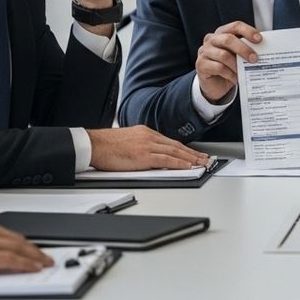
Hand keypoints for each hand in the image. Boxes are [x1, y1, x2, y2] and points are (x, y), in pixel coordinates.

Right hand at [0, 212, 51, 278]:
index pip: (2, 230)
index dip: (18, 240)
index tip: (27, 246)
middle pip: (14, 237)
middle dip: (31, 247)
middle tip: (42, 254)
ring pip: (16, 247)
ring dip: (33, 255)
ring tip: (43, 262)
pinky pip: (10, 259)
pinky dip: (25, 263)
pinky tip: (34, 267)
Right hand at [87, 125, 210, 170]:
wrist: (93, 145)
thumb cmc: (106, 146)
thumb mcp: (128, 141)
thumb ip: (141, 146)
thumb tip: (150, 157)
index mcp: (145, 132)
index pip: (170, 141)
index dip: (184, 149)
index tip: (194, 154)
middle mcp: (149, 136)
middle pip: (176, 146)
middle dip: (192, 153)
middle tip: (205, 159)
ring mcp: (147, 145)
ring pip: (175, 152)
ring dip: (191, 159)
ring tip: (202, 164)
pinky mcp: (143, 155)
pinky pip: (166, 159)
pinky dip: (179, 163)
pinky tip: (188, 167)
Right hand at [195, 21, 260, 103]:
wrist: (215, 84)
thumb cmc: (229, 66)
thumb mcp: (238, 56)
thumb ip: (246, 49)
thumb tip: (264, 49)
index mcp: (222, 32)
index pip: (235, 26)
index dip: (248, 31)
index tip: (259, 39)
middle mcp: (211, 39)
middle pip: (228, 39)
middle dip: (244, 49)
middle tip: (255, 59)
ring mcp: (204, 51)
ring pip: (223, 55)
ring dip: (237, 65)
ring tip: (244, 72)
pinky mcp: (200, 64)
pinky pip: (218, 68)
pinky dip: (230, 74)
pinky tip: (235, 79)